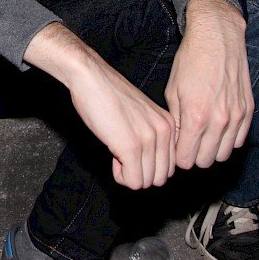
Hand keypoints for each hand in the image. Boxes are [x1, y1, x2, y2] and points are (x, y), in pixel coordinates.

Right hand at [67, 51, 176, 189]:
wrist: (89, 76)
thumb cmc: (107, 93)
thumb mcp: (140, 115)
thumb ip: (150, 136)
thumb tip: (147, 165)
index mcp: (168, 124)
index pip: (169, 166)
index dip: (146, 164)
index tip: (130, 149)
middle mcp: (164, 132)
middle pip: (159, 177)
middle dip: (139, 172)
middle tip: (122, 153)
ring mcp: (149, 140)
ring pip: (145, 182)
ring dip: (128, 174)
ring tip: (116, 151)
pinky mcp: (131, 147)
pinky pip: (132, 181)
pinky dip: (120, 176)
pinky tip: (112, 156)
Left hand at [165, 0, 252, 169]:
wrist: (217, 37)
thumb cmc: (191, 60)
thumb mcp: (173, 90)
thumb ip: (176, 122)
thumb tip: (177, 143)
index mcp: (195, 117)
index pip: (186, 160)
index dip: (179, 157)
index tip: (176, 148)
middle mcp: (219, 120)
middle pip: (206, 161)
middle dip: (194, 156)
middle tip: (188, 143)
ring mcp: (236, 116)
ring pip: (225, 154)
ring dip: (212, 150)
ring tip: (203, 136)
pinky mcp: (248, 110)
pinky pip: (240, 140)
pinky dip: (228, 140)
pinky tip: (218, 128)